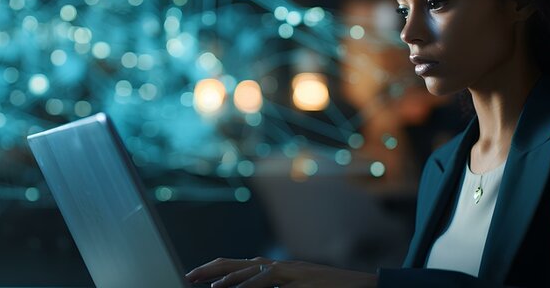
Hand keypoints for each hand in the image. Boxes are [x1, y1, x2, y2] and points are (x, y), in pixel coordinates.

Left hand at [184, 256, 376, 287]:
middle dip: (211, 269)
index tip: (196, 276)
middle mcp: (280, 266)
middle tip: (189, 276)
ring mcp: (289, 271)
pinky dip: (247, 286)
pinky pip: (268, 282)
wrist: (361, 286)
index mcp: (278, 270)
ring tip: (206, 286)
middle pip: (238, 264)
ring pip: (250, 271)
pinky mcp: (297, 280)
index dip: (217, 269)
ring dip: (226, 278)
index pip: (241, 266)